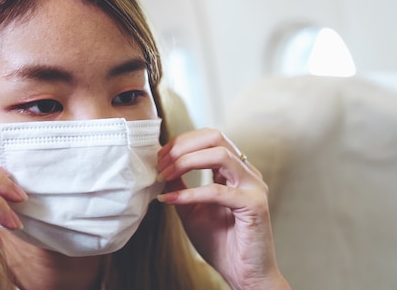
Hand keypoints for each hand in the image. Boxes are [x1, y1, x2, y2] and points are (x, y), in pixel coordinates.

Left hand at [156, 129, 289, 289]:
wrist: (243, 274)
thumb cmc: (221, 243)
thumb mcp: (190, 209)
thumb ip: (179, 186)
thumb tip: (160, 167)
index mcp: (233, 171)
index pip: (208, 139)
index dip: (180, 142)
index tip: (158, 156)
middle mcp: (246, 173)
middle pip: (215, 137)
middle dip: (182, 146)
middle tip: (160, 162)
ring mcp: (253, 187)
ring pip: (220, 154)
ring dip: (185, 162)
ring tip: (164, 176)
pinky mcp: (254, 205)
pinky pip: (218, 191)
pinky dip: (191, 193)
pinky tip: (172, 200)